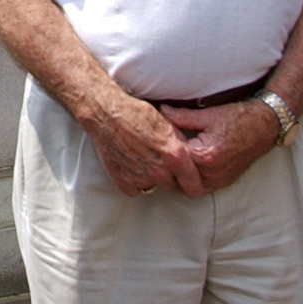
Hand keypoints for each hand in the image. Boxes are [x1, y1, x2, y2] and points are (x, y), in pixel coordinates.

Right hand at [82, 93, 205, 198]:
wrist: (107, 115)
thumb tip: (189, 156)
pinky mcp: (124, 182)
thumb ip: (181, 145)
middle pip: (173, 186)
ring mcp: (142, 179)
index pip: (194, 186)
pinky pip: (136, 189)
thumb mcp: (168, 124)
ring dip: (152, 177)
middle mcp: (160, 172)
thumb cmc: (137, 114)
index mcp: (175, 158)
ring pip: (154, 186)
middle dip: (171, 177)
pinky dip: (134, 180)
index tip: (192, 184)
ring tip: (143, 157)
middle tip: (160, 160)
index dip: (195, 185)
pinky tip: (131, 163)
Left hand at [159, 99, 279, 191]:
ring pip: (189, 188)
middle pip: (179, 177)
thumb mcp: (207, 115)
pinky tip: (186, 167)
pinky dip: (192, 180)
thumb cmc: (237, 118)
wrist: (264, 126)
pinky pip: (202, 188)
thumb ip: (180, 116)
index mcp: (205, 156)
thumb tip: (161, 112)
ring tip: (172, 161)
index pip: (174, 158)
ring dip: (179, 177)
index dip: (163, 148)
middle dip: (169, 167)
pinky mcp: (224, 182)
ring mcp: (219, 180)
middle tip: (161, 154)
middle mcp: (212, 173)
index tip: (157, 140)